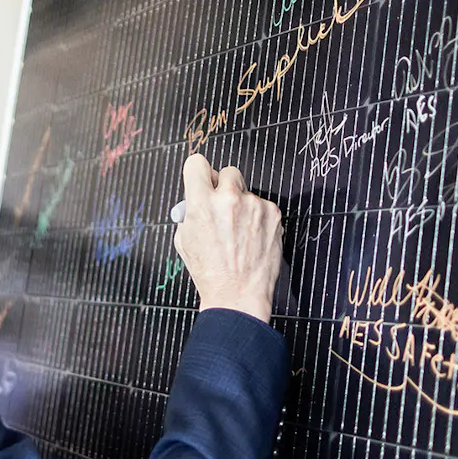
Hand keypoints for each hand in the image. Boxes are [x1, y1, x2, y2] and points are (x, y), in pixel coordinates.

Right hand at [173, 154, 282, 322]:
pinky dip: (257, 218)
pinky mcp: (273, 213)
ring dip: (242, 205)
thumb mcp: (185, 240)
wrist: (237, 295)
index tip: (201, 179)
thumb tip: (196, 199)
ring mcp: (254, 205)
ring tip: (238, 233)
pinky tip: (251, 238)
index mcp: (201, 203)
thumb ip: (190, 212)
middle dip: (223, 186)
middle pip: (227, 171)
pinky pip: (262, 206)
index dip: (198, 172)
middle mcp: (229, 199)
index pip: (197, 163)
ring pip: (246, 191)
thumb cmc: (211, 273)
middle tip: (222, 207)